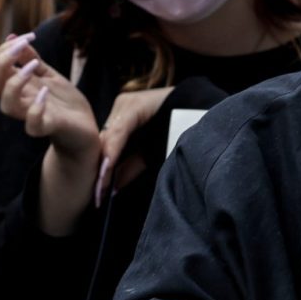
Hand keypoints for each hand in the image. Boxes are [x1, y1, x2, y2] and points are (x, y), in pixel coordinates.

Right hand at [0, 32, 99, 161]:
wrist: (85, 128)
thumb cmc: (63, 101)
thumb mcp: (48, 75)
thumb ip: (32, 60)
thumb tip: (15, 38)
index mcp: (18, 86)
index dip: (3, 49)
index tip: (28, 36)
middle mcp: (21, 100)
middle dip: (0, 62)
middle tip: (22, 46)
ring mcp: (32, 115)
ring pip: (7, 106)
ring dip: (16, 83)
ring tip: (34, 66)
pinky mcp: (49, 127)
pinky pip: (32, 126)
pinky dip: (35, 109)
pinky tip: (45, 92)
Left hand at [95, 85, 173, 206]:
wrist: (204, 111)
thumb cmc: (182, 130)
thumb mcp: (153, 152)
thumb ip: (131, 167)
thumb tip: (112, 187)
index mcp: (124, 116)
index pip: (106, 147)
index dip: (101, 171)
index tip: (97, 196)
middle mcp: (122, 107)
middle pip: (104, 143)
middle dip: (100, 170)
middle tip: (96, 196)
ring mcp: (126, 103)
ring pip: (108, 139)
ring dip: (104, 164)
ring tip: (100, 188)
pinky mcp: (133, 104)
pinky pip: (118, 133)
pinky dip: (112, 153)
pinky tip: (106, 172)